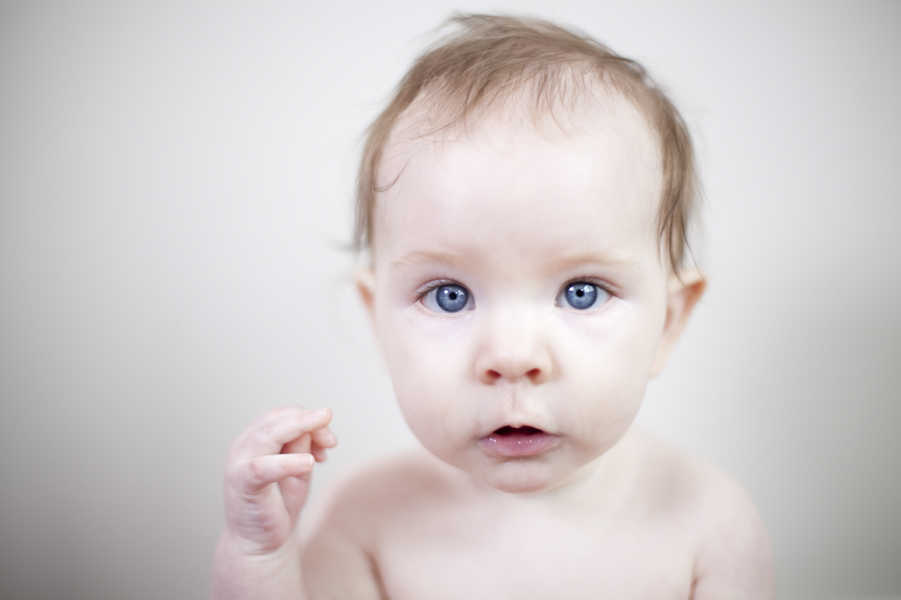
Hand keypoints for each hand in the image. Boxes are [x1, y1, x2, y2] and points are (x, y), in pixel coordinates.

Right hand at [223, 406, 336, 555]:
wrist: (262, 543)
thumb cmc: (279, 503)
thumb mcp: (299, 469)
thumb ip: (303, 446)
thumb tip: (316, 425)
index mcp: (257, 439)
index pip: (283, 415)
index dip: (309, 419)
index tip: (331, 440)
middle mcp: (244, 446)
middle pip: (276, 419)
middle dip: (308, 421)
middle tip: (331, 434)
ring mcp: (239, 463)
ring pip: (268, 434)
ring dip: (300, 430)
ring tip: (326, 439)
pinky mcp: (242, 483)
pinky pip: (263, 467)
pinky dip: (287, 462)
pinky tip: (308, 463)